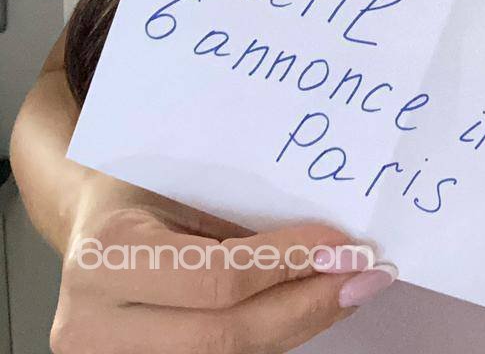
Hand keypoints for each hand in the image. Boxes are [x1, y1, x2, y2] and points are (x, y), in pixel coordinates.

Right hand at [51, 172, 396, 353]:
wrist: (91, 224)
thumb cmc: (139, 187)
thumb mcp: (178, 178)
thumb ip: (237, 212)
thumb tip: (330, 236)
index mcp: (104, 257)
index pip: (214, 277)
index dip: (288, 264)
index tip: (345, 245)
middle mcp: (93, 324)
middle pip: (223, 335)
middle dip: (306, 306)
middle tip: (364, 277)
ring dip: (297, 325)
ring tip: (347, 291)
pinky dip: (272, 335)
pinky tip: (308, 307)